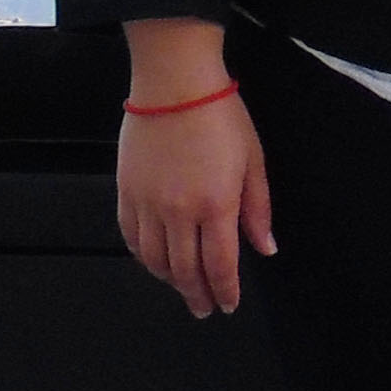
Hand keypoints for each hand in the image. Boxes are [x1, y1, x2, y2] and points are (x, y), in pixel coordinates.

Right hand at [117, 18, 272, 317]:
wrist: (175, 81)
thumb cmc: (219, 114)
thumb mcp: (253, 160)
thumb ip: (258, 209)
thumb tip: (264, 247)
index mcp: (216, 204)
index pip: (220, 265)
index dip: (225, 290)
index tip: (228, 304)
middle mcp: (179, 211)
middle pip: (185, 270)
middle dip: (197, 294)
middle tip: (204, 309)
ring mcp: (148, 203)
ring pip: (155, 260)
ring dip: (170, 280)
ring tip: (182, 288)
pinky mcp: (126, 191)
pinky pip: (131, 237)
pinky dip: (143, 257)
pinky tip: (153, 262)